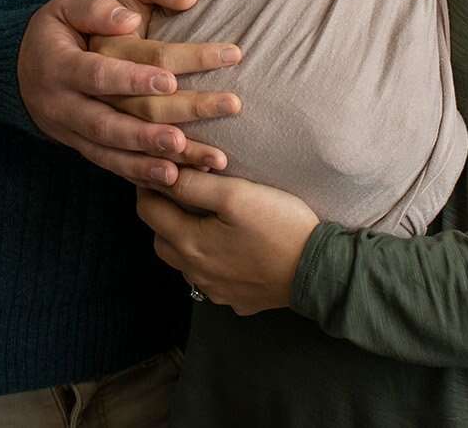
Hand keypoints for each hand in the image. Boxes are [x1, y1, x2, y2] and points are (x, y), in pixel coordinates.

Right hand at [18, 0, 240, 186]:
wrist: (18, 71)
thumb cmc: (53, 31)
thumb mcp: (64, 7)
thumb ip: (96, 9)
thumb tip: (130, 20)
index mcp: (58, 66)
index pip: (97, 75)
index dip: (131, 79)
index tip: (170, 81)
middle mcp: (61, 105)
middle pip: (106, 124)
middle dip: (145, 135)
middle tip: (182, 140)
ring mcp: (69, 132)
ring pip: (108, 153)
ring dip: (145, 163)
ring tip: (179, 170)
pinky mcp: (80, 148)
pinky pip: (109, 165)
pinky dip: (139, 175)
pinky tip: (171, 180)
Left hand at [135, 169, 319, 315]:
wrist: (319, 271)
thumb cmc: (279, 227)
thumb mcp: (236, 195)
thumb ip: (194, 185)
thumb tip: (163, 176)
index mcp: (189, 244)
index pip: (148, 211)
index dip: (148, 186)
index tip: (159, 168)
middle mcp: (195, 273)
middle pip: (161, 239)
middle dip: (162, 213)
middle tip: (178, 190)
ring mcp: (216, 291)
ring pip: (184, 262)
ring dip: (184, 238)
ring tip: (203, 215)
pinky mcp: (237, 299)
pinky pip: (210, 279)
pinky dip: (210, 260)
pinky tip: (228, 246)